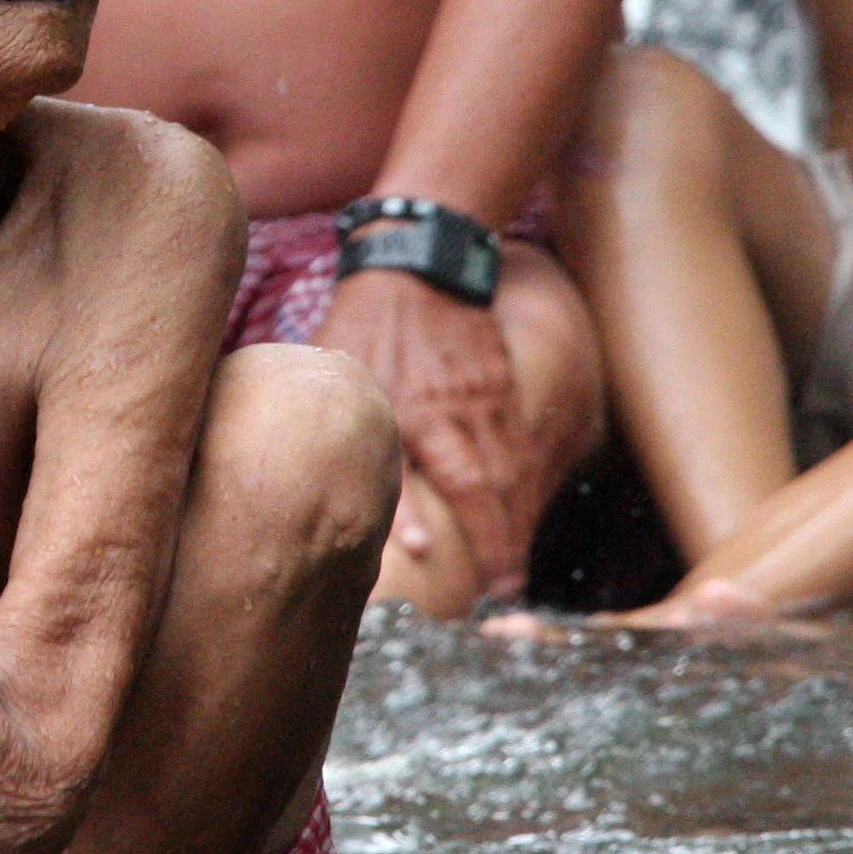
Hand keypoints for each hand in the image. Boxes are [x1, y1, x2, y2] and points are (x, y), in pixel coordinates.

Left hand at [315, 266, 535, 595]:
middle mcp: (449, 409)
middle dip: (494, 542)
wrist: (421, 259)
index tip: (432, 562)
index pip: (417, 474)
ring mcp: (483, 397)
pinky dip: (527, 481)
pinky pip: (520, 442)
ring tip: (515, 573)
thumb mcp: (344, 364)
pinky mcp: (503, 385)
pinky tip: (527, 511)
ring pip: (507, 468)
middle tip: (501, 594)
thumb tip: (326, 473)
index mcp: (404, 405)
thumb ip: (347, 420)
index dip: (420, 518)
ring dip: (514, 522)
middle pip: (479, 485)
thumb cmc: (369, 315)